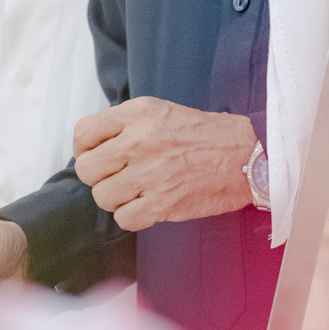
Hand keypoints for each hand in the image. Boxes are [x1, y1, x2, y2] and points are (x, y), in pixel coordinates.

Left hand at [73, 97, 255, 230]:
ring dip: (117, 199)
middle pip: (87, 169)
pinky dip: (133, 216)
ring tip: (137, 191)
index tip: (97, 156)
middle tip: (119, 176)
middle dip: (100, 177)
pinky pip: (124, 218)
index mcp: (137, 114)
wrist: (245, 156)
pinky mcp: (162, 203)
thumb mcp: (161, 111)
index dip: (84, 150)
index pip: (83, 134)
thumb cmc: (205, 135)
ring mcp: (150, 173)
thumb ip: (126, 124)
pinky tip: (148, 205)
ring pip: (102, 197)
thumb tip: (94, 145)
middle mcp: (139, 141)